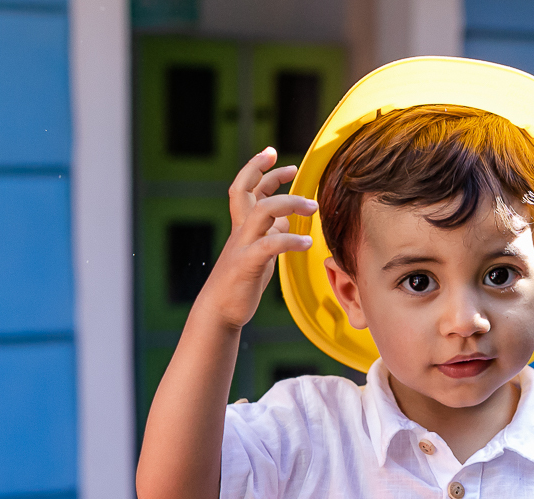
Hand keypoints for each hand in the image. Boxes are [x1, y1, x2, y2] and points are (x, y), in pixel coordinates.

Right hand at [199, 147, 315, 328]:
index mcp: (241, 227)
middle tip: (295, 168)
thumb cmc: (241, 282)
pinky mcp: (247, 265)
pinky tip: (307, 242)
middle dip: (270, 176)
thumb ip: (270, 233)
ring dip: (289, 204)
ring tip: (314, 208)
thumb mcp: (259, 253)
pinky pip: (269, 245)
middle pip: (249, 192)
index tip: (271, 153)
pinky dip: (289, 240)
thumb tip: (287, 219)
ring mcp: (242, 247)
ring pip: (261, 212)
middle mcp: (240, 232)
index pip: (244, 188)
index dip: (255, 168)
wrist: (220, 311)